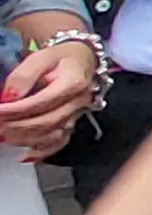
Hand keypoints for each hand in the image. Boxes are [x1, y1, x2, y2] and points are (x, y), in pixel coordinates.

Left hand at [0, 37, 94, 159]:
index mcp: (73, 82)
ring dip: (24, 139)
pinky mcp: (72, 125)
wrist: (81, 62)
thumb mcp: (41, 57)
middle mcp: (79, 102)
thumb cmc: (59, 59)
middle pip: (47, 121)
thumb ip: (23, 76)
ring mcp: (77, 116)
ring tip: (2, 136)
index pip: (43, 101)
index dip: (17, 109)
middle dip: (16, 126)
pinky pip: (59, 144)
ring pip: (51, 135)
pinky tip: (23, 157)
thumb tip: (8, 97)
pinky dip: (41, 153)